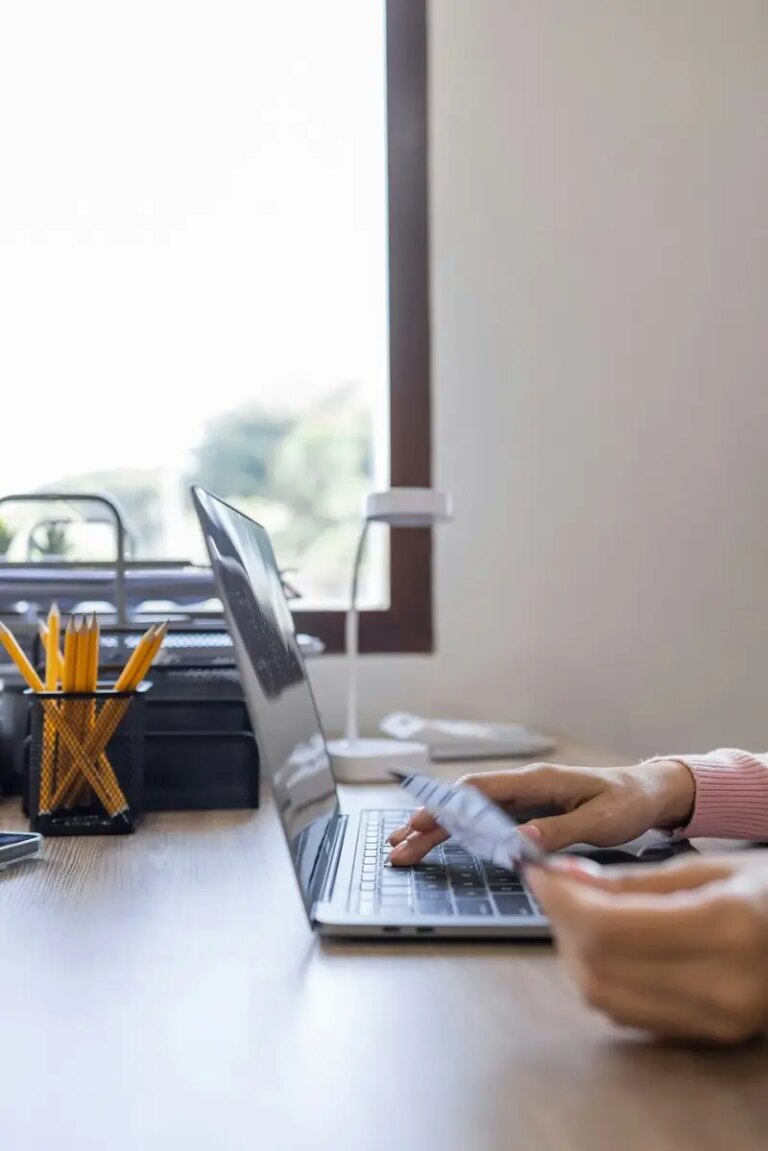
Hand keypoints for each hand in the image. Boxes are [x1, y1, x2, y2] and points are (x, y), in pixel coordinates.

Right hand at [387, 759, 694, 863]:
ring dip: (435, 831)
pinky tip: (436, 842)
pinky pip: (485, 823)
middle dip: (428, 824)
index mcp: (537, 781)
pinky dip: (458, 833)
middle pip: (464, 805)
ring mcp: (522, 800)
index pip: (480, 790)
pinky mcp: (526, 812)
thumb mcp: (599, 821)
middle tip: (398, 847)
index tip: (419, 823)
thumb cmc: (625, 802)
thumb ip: (560, 831)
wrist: (646, 793)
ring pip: (468, 815)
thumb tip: (521, 840)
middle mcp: (523, 787)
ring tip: (403, 848)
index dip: (447, 808)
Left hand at [527, 851, 767, 1043]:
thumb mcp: (713, 866)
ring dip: (573, 950)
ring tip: (577, 910)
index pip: (608, 927)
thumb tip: (567, 880)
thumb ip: (635, 879)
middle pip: (597, 966)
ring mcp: (718, 1019)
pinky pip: (629, 1013)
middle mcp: (721, 984)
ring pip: (603, 996)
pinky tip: (606, 943)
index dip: (560, 898)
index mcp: (724, 927)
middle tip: (554, 885)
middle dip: (560, 921)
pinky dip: (601, 976)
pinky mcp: (713, 1035)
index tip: (538, 870)